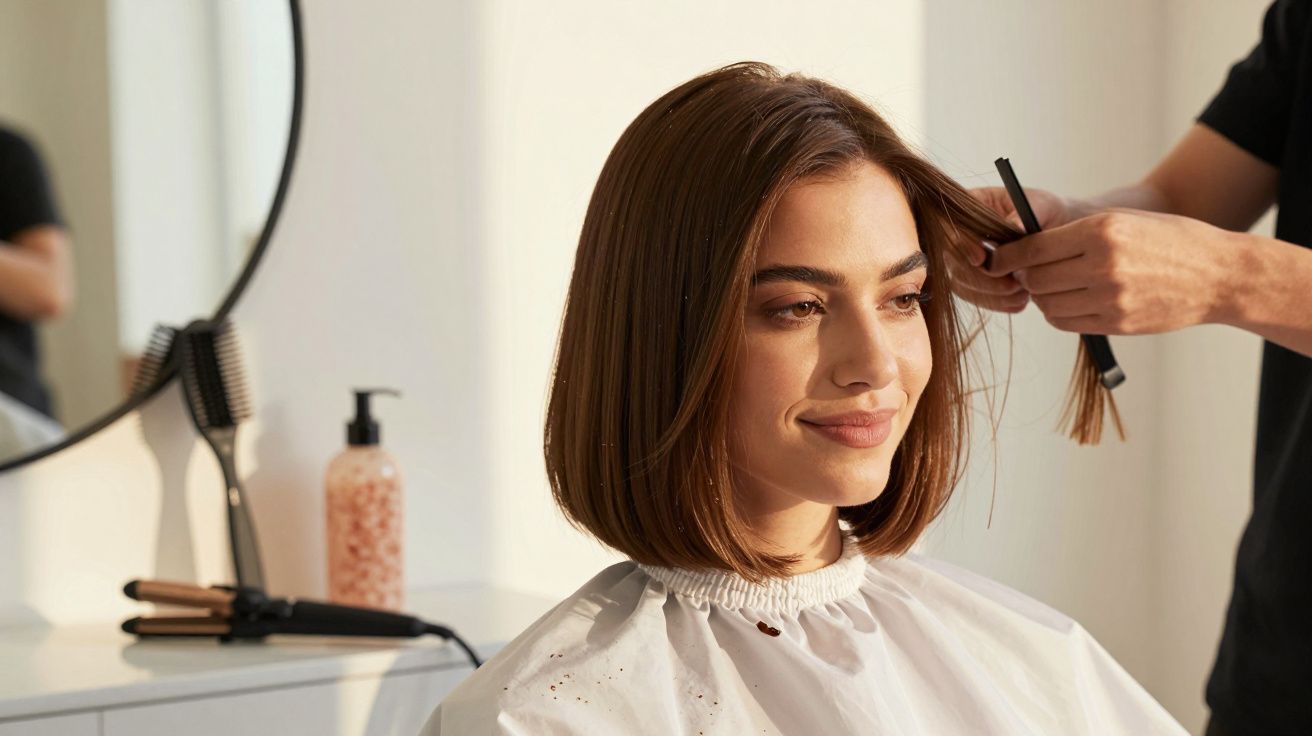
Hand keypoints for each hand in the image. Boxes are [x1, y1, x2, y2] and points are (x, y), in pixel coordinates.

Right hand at [944, 186, 1075, 313]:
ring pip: (961, 284)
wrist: (1060, 232)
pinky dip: (997, 303)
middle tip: (1012, 284)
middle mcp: (961, 233)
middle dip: (980, 278)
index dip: (960, 245)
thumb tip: (1014, 227)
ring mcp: (965, 259)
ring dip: (990, 295)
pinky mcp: (975, 282)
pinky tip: (1021, 300)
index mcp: (970, 204)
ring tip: (1023, 292)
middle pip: (952, 261)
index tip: (981, 258)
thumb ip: (1023, 214)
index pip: (949, 226)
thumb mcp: (1041, 205)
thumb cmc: (1048, 211)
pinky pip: (975, 297)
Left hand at [984, 209, 1235, 334]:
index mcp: (1101, 231)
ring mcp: (1111, 298)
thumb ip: (1074, 234)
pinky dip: (1058, 313)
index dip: (1007, 256)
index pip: (1033, 249)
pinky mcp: (1116, 323)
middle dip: (1024, 276)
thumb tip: (1024, 248)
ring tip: (1051, 286)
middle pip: (1035, 279)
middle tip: (1025, 273)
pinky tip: (1068, 301)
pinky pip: (1065, 322)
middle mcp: (1103, 265)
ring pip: (1047, 304)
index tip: (997, 259)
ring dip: (1040, 297)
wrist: (1217, 275)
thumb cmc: (1167, 240)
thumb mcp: (1122, 221)